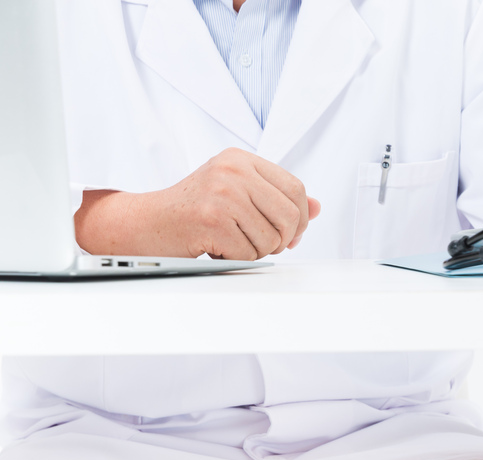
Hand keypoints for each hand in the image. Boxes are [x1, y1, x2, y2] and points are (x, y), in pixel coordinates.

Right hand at [75, 148, 320, 259]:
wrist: (147, 223)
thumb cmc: (193, 210)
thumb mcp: (237, 193)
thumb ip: (276, 198)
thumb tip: (318, 207)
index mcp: (240, 159)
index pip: (295, 189)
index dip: (301, 218)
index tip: (291, 233)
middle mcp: (232, 171)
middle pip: (291, 216)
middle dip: (284, 239)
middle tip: (264, 244)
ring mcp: (222, 194)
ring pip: (273, 239)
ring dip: (258, 251)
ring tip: (234, 242)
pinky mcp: (212, 220)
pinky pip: (250, 253)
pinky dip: (238, 259)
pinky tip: (218, 248)